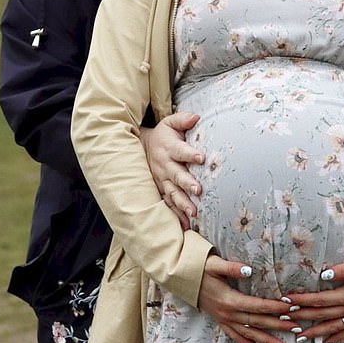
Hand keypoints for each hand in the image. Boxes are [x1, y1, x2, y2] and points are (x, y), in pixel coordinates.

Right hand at [141, 112, 204, 229]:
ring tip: (194, 213)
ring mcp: (162, 180)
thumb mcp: (169, 123)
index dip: (191, 154)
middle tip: (198, 190)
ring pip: (173, 193)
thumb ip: (183, 120)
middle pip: (177, 175)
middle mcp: (165, 166)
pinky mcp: (161, 190)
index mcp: (170, 149)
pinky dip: (176, 215)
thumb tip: (196, 117)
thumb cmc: (163, 136)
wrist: (142, 148)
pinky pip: (169, 204)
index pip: (181, 151)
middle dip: (187, 183)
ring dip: (183, 203)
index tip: (201, 157)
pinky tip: (186, 225)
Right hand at [197, 256, 292, 342]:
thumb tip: (249, 270)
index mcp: (229, 300)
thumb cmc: (199, 268)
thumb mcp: (214, 264)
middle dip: (278, 325)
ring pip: (248, 333)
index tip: (292, 308)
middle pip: (257, 322)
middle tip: (297, 328)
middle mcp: (228, 313)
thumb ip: (232, 268)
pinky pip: (234, 336)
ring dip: (266, 340)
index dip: (276, 307)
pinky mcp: (220, 322)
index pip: (258, 305)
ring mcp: (223, 320)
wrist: (181, 278)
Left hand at [284, 257, 343, 342]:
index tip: (286, 300)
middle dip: (302, 316)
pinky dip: (337, 339)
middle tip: (283, 319)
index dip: (302, 300)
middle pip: (322, 314)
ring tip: (299, 338)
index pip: (319, 299)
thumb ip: (343, 270)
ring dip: (314, 333)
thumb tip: (322, 274)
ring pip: (332, 327)